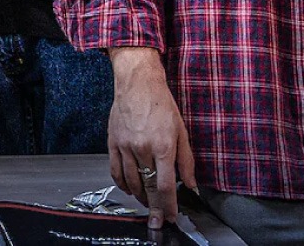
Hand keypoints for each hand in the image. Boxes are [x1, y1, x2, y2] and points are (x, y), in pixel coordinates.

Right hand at [108, 46, 195, 229]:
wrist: (136, 84)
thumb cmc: (160, 104)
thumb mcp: (181, 131)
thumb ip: (186, 161)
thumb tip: (191, 184)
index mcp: (162, 146)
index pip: (164, 186)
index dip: (168, 205)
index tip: (170, 217)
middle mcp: (142, 149)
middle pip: (147, 187)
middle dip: (154, 207)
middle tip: (158, 219)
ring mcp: (125, 146)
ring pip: (131, 181)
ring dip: (139, 196)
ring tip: (147, 203)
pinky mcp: (112, 143)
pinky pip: (115, 170)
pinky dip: (122, 183)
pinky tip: (129, 188)